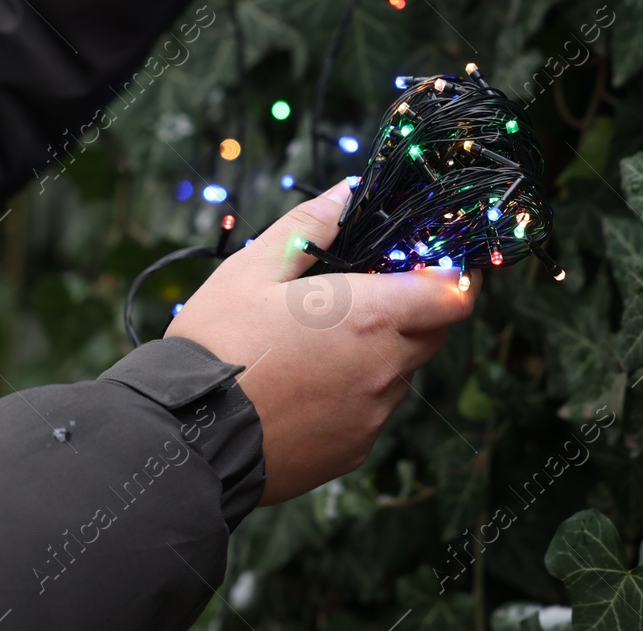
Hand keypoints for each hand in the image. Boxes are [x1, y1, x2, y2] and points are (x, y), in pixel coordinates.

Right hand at [166, 180, 479, 504]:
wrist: (186, 439)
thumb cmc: (217, 345)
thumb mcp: (253, 269)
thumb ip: (311, 226)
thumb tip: (348, 191)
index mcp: (370, 317)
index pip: (454, 296)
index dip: (456, 276)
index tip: (436, 265)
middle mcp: (384, 369)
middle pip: (434, 334)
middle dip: (417, 310)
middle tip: (372, 295)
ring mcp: (371, 416)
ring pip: (401, 374)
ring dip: (382, 353)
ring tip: (321, 345)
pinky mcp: (353, 450)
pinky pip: (372, 413)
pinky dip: (355, 394)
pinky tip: (307, 387)